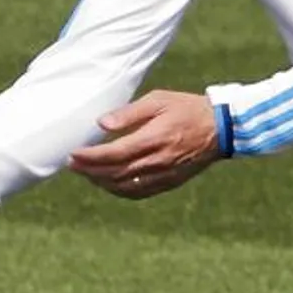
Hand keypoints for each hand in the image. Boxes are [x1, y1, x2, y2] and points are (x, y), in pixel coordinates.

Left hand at [67, 91, 225, 199]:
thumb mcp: (158, 100)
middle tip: (72, 164)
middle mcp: (158, 161)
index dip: (90, 157)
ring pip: (125, 186)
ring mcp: (164, 175)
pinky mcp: (170, 182)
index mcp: (154, 139)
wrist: (221, 128)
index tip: (73, 154)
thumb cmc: (186, 108)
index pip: (114, 154)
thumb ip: (129, 113)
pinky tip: (108, 184)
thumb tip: (102, 124)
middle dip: (90, 171)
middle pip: (115, 173)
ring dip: (102, 182)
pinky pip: (139, 192)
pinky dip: (120, 190)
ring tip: (86, 173)